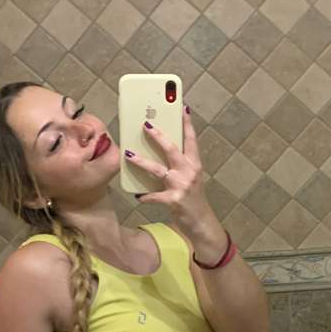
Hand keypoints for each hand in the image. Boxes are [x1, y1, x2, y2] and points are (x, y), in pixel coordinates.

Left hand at [124, 105, 209, 220]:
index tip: (182, 108)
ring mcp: (182, 185)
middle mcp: (190, 172)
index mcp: (194, 164)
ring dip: (141, 161)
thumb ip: (179, 166)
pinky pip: (154, 196)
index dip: (187, 124)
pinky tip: (137, 195)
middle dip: (158, 136)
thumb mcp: (190, 179)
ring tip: (128, 155)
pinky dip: (145, 196)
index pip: (191, 140)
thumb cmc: (192, 199)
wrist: (201, 223)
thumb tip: (159, 152)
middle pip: (172, 149)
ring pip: (158, 169)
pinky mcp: (174, 200)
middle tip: (145, 125)